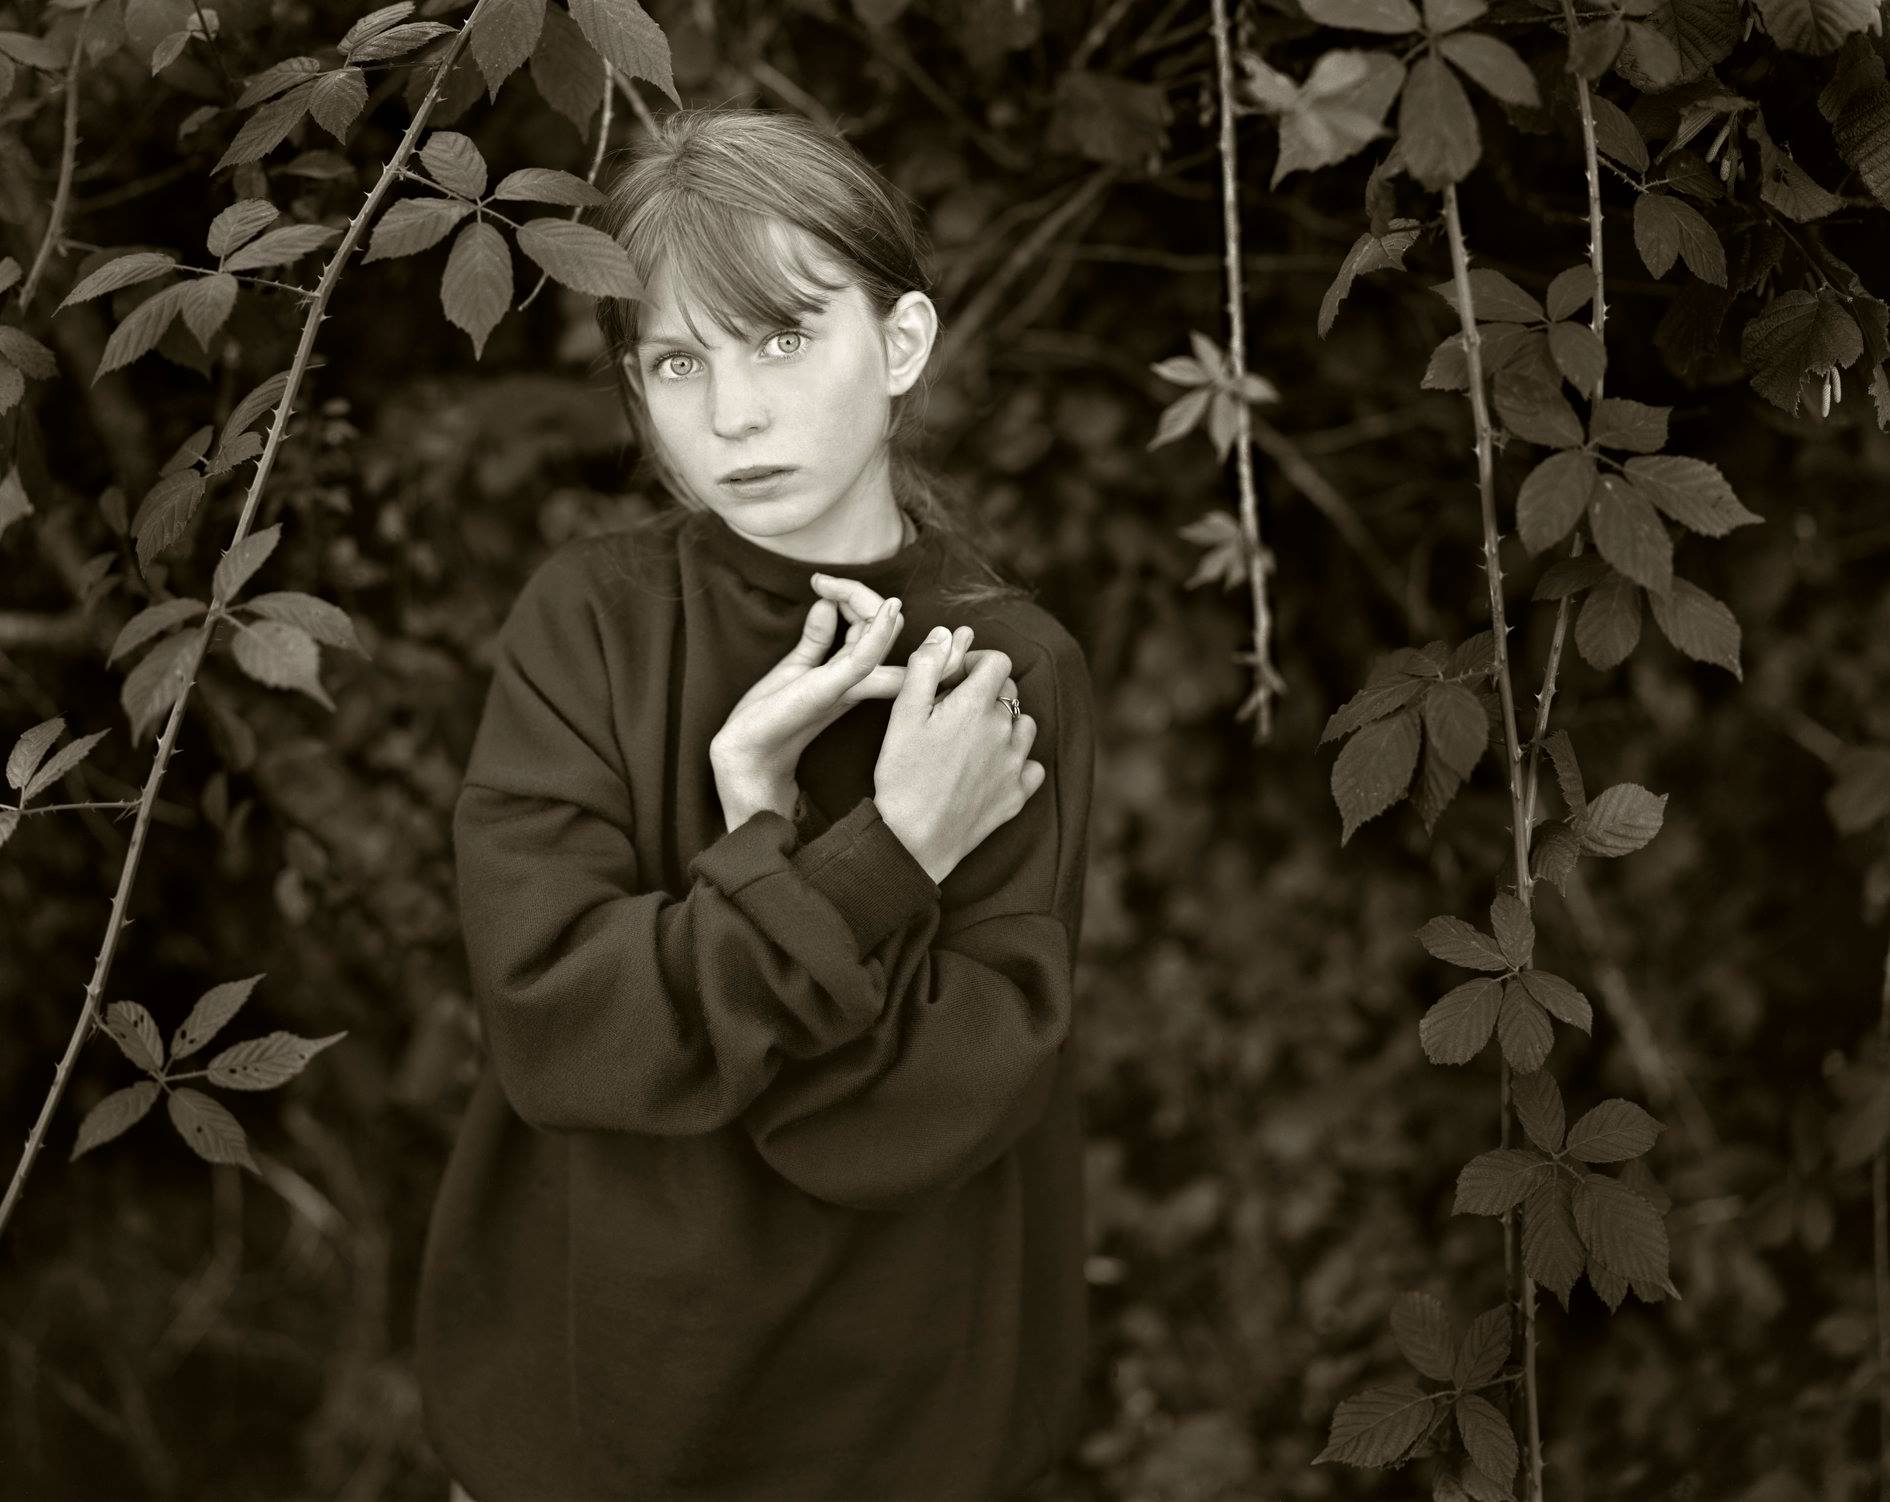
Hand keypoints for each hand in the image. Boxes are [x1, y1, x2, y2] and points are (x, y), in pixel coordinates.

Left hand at [709, 572, 975, 796]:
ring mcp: (850, 685)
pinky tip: (888, 609)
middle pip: (888, 624)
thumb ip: (816, 638)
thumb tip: (828, 603)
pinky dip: (881, 630)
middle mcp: (860, 679)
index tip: (824, 584)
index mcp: (853, 673)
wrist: (747, 754)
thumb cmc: (771, 716)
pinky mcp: (833, 690)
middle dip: (861, 593)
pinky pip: (868, 657)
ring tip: (827, 584)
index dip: (864, 599)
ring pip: (885, 633)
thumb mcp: (797, 667)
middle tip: (821, 582)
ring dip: (868, 601)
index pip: (882, 629)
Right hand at [873, 630, 1041, 885]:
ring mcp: (1015, 763)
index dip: (977, 663)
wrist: (914, 839)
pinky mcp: (1018, 794)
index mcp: (977, 705)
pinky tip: (990, 769)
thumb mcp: (903, 714)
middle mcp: (1005, 730)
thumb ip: (925, 667)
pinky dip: (1016, 761)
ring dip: (1004, 725)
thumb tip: (946, 634)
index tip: (955, 679)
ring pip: (1024, 726)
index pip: (998, 661)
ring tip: (972, 740)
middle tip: (954, 713)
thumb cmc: (902, 775)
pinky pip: (1031, 765)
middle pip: (1010, 692)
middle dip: (986, 693)